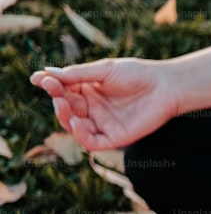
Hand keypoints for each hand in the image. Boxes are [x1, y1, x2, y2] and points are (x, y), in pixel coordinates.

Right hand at [28, 57, 181, 150]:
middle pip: (66, 110)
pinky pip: (91, 143)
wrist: (166, 87)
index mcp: (88, 91)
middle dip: (57, 100)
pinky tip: (78, 123)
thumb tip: (44, 74)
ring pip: (74, 127)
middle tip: (55, 90)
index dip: (51, 86)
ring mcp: (103, 124)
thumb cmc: (137, 74)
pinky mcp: (114, 138)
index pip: (62, 91)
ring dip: (65, 117)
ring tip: (64, 105)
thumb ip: (77, 75)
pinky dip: (81, 135)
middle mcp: (93, 109)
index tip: (42, 79)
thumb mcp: (104, 71)